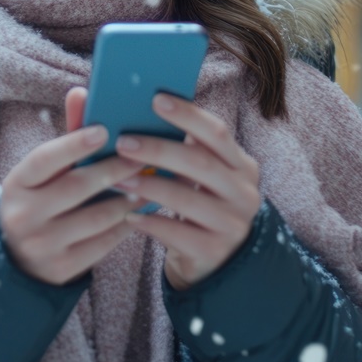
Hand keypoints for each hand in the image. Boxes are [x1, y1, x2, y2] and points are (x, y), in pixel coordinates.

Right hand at [0, 87, 144, 285]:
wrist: (17, 259)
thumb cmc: (40, 199)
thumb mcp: (42, 172)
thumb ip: (67, 135)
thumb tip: (82, 92)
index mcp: (16, 184)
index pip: (44, 159)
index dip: (74, 144)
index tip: (105, 129)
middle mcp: (23, 215)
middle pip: (76, 187)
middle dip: (114, 169)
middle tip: (144, 155)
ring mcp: (42, 245)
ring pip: (96, 217)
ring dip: (128, 197)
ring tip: (152, 181)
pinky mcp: (63, 269)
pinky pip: (104, 243)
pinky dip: (127, 223)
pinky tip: (144, 208)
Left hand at [114, 94, 260, 290]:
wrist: (218, 261)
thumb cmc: (199, 205)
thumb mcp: (201, 177)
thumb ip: (182, 148)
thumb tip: (140, 111)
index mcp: (241, 165)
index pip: (217, 132)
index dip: (187, 115)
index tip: (155, 99)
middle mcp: (243, 192)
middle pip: (200, 163)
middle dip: (159, 150)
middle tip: (123, 142)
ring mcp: (232, 224)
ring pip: (187, 199)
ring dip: (149, 186)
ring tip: (119, 179)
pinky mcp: (214, 252)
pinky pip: (177, 234)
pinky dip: (151, 222)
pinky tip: (129, 215)